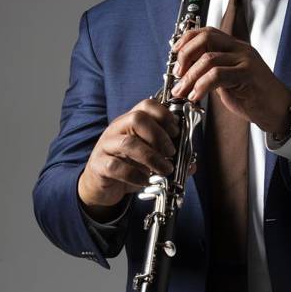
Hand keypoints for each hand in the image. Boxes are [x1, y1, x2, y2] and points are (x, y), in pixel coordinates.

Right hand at [77, 98, 195, 217]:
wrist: (101, 186)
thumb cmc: (127, 167)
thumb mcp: (150, 160)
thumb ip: (170, 159)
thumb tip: (191, 164)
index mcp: (130, 122)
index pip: (146, 105)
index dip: (165, 115)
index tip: (177, 132)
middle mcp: (117, 129)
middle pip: (137, 118)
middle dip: (159, 135)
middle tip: (171, 152)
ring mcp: (106, 146)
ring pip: (128, 143)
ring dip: (152, 157)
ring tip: (165, 170)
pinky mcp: (99, 165)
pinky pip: (116, 167)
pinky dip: (135, 175)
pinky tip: (145, 181)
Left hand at [170, 27, 290, 133]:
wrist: (279, 111)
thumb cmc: (254, 97)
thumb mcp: (228, 81)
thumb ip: (211, 73)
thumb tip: (186, 72)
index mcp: (235, 48)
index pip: (207, 32)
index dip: (187, 40)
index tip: (174, 54)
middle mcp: (240, 50)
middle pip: (206, 38)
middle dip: (185, 55)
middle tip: (177, 74)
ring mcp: (245, 60)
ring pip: (208, 59)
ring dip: (190, 77)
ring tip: (183, 92)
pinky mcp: (247, 74)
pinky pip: (217, 75)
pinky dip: (201, 86)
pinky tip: (196, 96)